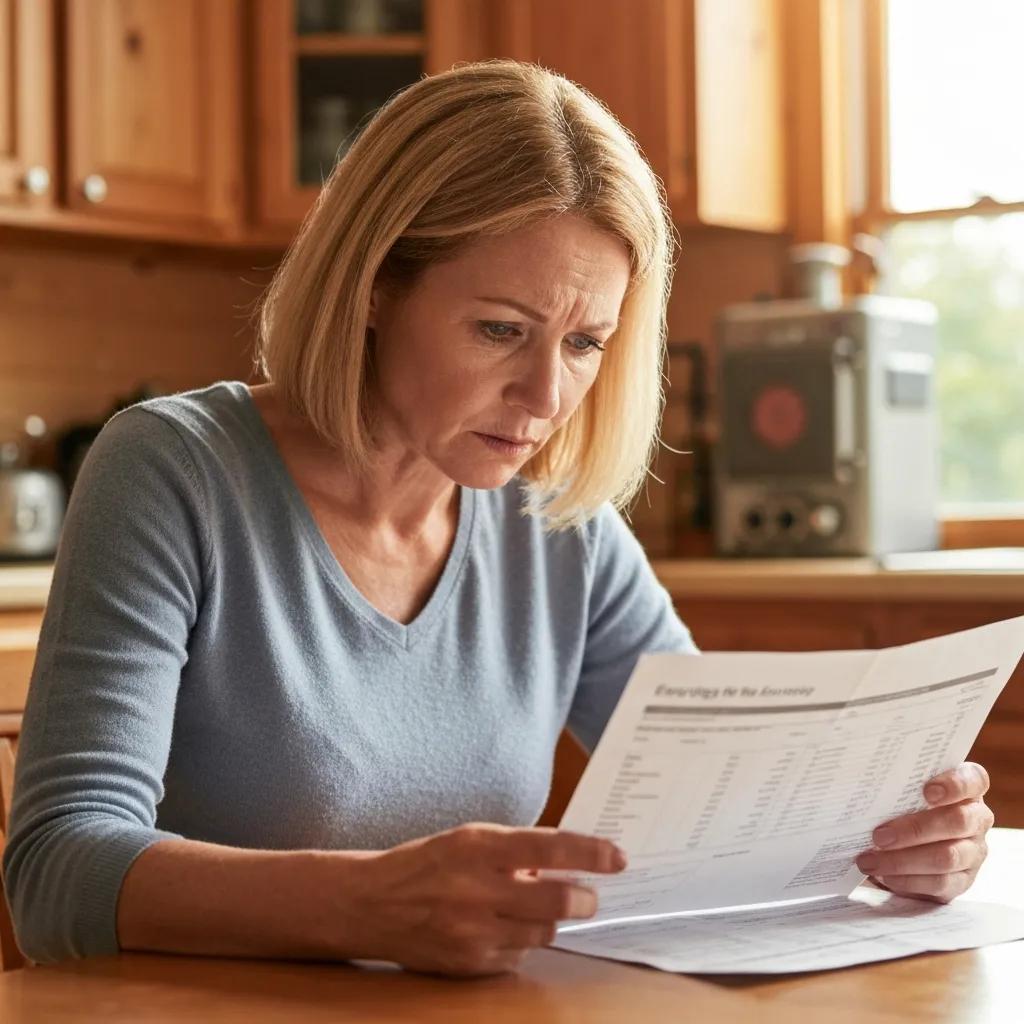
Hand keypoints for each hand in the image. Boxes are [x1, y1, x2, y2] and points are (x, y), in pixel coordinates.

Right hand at [354, 822, 626, 976]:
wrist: (370, 904)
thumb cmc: (425, 864)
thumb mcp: (467, 840)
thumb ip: (514, 851)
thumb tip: (564, 865)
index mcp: (478, 846)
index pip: (549, 847)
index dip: (590, 853)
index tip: (618, 857)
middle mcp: (477, 888)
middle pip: (557, 900)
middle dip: (584, 899)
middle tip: (589, 896)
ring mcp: (473, 931)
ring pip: (542, 933)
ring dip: (550, 921)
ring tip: (534, 909)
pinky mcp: (469, 964)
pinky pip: (518, 959)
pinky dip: (521, 944)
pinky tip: (503, 930)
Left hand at [856, 762, 993, 902]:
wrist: (910, 842)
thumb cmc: (904, 804)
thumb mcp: (904, 790)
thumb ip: (897, 785)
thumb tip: (863, 786)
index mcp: (967, 788)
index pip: (973, 780)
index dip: (954, 785)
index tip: (927, 791)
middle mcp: (976, 818)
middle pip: (958, 821)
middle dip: (915, 829)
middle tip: (878, 836)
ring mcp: (973, 851)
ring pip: (947, 856)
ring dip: (903, 860)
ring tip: (870, 861)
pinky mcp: (964, 879)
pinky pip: (941, 883)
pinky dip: (909, 880)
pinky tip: (885, 876)